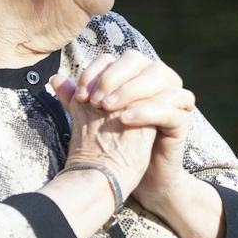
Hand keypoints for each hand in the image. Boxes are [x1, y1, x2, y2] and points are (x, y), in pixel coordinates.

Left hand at [63, 51, 195, 208]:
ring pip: (160, 76)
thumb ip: (76, 98)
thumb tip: (56, 78)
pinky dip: (148, 110)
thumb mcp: (91, 118)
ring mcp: (171, 100)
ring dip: (131, 89)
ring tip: (108, 108)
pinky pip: (171, 108)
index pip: (116, 58)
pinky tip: (126, 119)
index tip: (79, 95)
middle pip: (139, 61)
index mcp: (133, 77)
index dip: (96, 71)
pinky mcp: (181, 122)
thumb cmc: (109, 146)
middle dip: (114, 76)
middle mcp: (155, 83)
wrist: (126, 179)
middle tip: (95, 100)